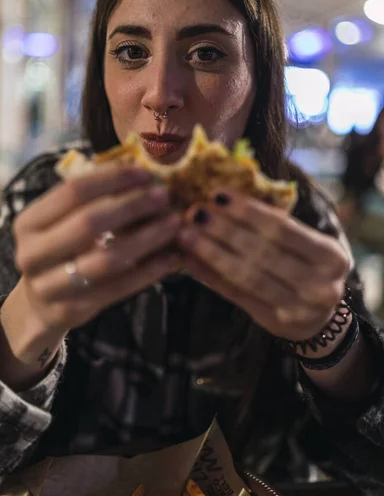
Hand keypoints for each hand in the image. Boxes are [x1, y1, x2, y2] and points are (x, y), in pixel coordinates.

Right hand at [14, 164, 181, 331]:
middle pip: (89, 222)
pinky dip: (149, 271)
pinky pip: (118, 288)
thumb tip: (137, 165)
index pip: (73, 191)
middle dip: (132, 205)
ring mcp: (49, 286)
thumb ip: (93, 198)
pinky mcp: (72, 310)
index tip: (145, 174)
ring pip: (107, 259)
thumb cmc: (61, 250)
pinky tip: (171, 257)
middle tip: (164, 196)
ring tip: (175, 224)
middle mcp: (31, 253)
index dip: (112, 179)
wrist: (40, 304)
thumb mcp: (63, 222)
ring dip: (147, 238)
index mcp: (29, 222)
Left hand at [177, 190, 348, 340]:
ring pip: (246, 277)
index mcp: (331, 257)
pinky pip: (235, 295)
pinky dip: (210, 276)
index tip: (217, 194)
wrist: (320, 317)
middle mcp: (320, 286)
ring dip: (211, 253)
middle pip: (262, 253)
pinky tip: (190, 260)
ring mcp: (297, 310)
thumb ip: (273, 225)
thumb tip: (222, 197)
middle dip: (225, 230)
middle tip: (194, 212)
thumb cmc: (308, 265)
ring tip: (185, 234)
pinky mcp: (272, 323)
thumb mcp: (306, 244)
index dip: (248, 211)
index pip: (283, 229)